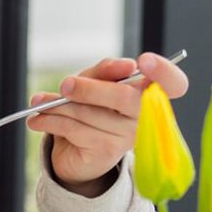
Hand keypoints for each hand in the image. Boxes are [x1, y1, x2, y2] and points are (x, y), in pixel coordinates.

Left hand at [29, 52, 190, 193]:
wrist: (78, 152)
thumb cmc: (93, 107)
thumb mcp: (96, 82)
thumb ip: (106, 71)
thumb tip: (125, 65)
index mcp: (151, 93)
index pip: (175, 84)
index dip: (165, 72)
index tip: (143, 60)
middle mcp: (147, 117)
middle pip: (125, 96)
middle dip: (90, 88)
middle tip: (65, 84)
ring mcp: (129, 136)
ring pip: (91, 113)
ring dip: (59, 105)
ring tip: (38, 103)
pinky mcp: (108, 152)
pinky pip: (76, 130)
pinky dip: (51, 121)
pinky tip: (36, 119)